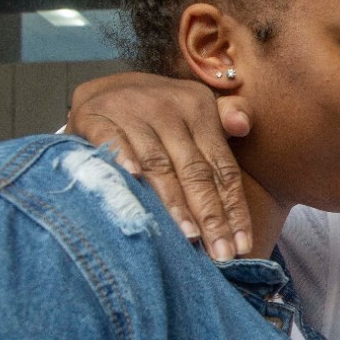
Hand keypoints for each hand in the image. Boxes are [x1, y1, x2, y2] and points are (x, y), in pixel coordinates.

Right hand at [68, 72, 252, 260]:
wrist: (106, 86)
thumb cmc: (164, 114)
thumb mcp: (198, 111)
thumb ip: (228, 119)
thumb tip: (244, 125)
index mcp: (199, 109)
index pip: (222, 167)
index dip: (234, 208)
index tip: (243, 245)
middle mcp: (168, 108)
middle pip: (195, 172)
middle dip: (211, 217)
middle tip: (222, 254)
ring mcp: (131, 110)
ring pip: (158, 165)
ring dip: (175, 205)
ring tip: (190, 239)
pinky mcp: (95, 115)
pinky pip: (112, 144)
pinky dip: (123, 162)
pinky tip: (134, 184)